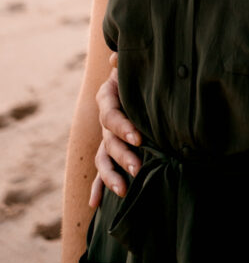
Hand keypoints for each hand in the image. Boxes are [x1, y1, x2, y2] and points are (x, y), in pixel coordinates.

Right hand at [88, 53, 141, 204]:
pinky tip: (95, 205)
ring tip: (124, 190)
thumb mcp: (132, 65)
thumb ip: (126, 62)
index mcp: (108, 98)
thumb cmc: (137, 71)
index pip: (112, 115)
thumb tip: (116, 57)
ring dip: (111, 176)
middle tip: (138, 167)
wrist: (136, 79)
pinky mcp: (111, 151)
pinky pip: (101, 171)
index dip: (123, 126)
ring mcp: (106, 137)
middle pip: (109, 141)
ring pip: (103, 160)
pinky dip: (98, 187)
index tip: (139, 137)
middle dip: (123, 156)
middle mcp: (105, 120)